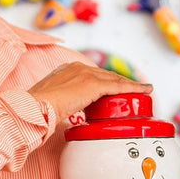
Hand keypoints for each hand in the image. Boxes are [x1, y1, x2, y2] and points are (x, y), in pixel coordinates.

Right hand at [28, 62, 150, 122]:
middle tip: (135, 90)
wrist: (34, 107)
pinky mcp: (93, 84)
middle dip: (121, 82)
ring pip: (114, 79)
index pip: (92, 74)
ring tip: (143, 90)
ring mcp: (86, 74)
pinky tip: (145, 90)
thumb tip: (62, 111)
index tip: (114, 89)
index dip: (106, 81)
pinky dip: (134, 88)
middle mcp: (77, 67)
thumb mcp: (50, 101)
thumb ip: (61, 101)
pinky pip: (119, 86)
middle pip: (106, 75)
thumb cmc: (37, 109)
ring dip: (130, 85)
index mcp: (66, 69)